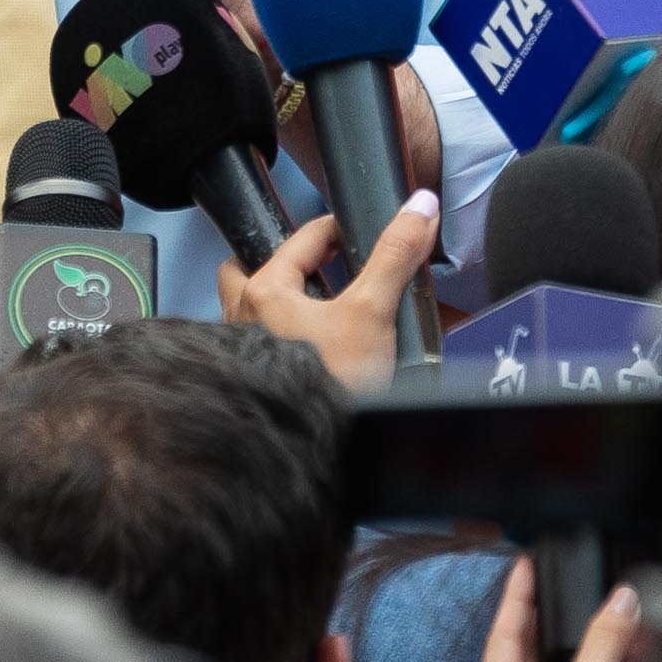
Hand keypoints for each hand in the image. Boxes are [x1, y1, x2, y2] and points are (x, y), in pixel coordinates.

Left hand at [223, 191, 440, 391]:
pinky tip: (314, 352)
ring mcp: (243, 354)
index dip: (337, 228)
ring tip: (321, 306)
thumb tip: (419, 208)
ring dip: (282, 302)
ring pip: (253, 310)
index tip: (359, 229)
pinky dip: (285, 341)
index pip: (301, 237)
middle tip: (320, 265)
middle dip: (286, 264)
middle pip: (252, 269)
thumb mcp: (372, 311)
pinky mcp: (257, 383)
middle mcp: (242, 319)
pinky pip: (261, 349)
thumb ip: (394, 256)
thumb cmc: (331, 386)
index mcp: (263, 290)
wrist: (314, 453)